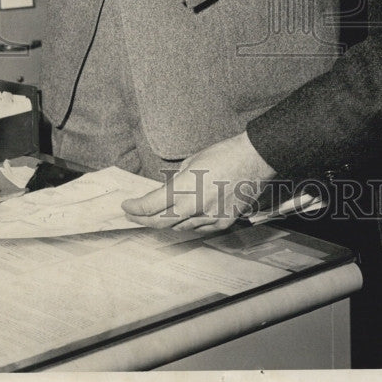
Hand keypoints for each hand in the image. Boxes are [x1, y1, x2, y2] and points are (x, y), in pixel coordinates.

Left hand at [122, 132, 276, 232]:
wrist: (254, 159)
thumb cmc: (224, 154)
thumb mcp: (192, 161)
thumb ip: (177, 181)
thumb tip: (167, 192)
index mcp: (183, 188)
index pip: (149, 206)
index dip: (134, 208)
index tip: (127, 207)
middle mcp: (193, 207)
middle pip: (159, 222)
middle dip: (142, 220)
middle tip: (133, 216)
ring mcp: (209, 218)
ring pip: (179, 227)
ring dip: (166, 221)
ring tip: (158, 215)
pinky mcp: (222, 222)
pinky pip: (199, 228)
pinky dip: (189, 222)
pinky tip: (186, 216)